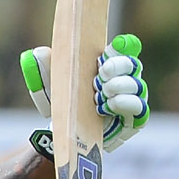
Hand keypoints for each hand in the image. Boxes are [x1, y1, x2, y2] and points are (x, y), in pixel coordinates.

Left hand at [20, 33, 149, 151]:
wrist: (65, 132)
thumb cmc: (62, 102)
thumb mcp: (49, 85)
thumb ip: (43, 67)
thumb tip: (38, 52)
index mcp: (107, 63)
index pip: (123, 47)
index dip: (121, 46)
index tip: (108, 51)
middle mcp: (124, 78)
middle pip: (132, 64)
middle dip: (116, 68)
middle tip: (98, 78)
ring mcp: (131, 98)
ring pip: (137, 86)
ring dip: (119, 88)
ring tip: (99, 96)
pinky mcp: (134, 119)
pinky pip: (140, 108)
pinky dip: (125, 105)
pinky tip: (107, 107)